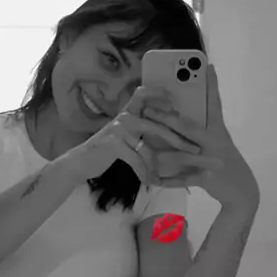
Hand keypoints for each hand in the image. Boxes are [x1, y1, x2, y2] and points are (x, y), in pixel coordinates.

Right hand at [71, 85, 200, 186]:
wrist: (82, 161)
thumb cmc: (107, 149)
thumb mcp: (125, 135)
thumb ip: (142, 129)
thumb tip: (169, 129)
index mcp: (129, 112)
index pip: (143, 94)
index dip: (159, 93)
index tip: (175, 102)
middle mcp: (125, 117)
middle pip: (157, 125)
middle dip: (178, 139)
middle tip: (194, 149)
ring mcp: (119, 130)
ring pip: (148, 148)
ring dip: (159, 165)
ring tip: (167, 177)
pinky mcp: (114, 145)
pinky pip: (136, 160)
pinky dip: (144, 173)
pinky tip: (149, 182)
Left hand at [143, 64, 259, 213]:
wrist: (242, 191)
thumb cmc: (224, 162)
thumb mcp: (218, 142)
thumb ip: (200, 132)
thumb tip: (173, 120)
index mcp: (218, 130)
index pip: (215, 104)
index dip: (212, 85)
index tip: (208, 65)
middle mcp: (216, 142)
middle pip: (188, 127)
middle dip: (167, 118)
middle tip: (148, 109)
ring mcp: (212, 160)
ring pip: (184, 154)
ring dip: (165, 152)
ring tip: (147, 147)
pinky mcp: (208, 178)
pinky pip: (184, 179)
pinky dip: (169, 180)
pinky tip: (154, 179)